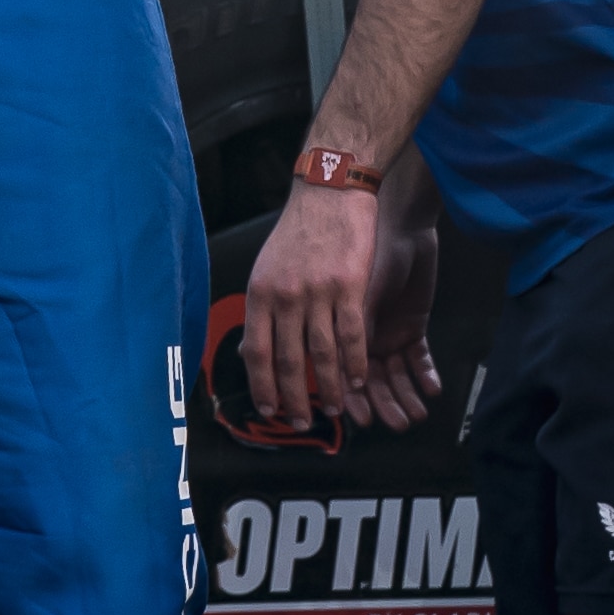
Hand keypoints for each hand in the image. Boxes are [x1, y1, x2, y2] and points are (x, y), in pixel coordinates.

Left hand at [240, 181, 377, 433]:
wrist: (329, 192)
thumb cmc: (299, 231)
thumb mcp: (267, 267)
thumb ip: (264, 308)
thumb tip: (254, 350)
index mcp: (261, 293)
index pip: (257, 351)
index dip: (263, 386)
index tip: (269, 409)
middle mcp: (285, 296)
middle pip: (288, 361)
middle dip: (294, 399)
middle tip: (301, 422)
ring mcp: (318, 292)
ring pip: (322, 355)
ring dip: (329, 389)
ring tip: (335, 410)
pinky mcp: (349, 287)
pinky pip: (353, 337)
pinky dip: (356, 364)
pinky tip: (359, 381)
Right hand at [359, 180, 443, 431]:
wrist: (398, 222)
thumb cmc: (362, 250)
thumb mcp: (350, 293)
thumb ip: (343, 332)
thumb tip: (331, 373)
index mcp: (339, 329)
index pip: (343, 372)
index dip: (350, 397)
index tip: (359, 420)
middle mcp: (361, 335)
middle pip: (372, 380)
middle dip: (385, 403)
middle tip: (397, 424)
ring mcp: (388, 330)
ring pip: (397, 374)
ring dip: (406, 395)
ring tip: (418, 414)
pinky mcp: (414, 323)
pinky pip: (420, 357)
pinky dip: (426, 374)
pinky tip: (433, 388)